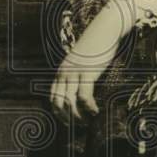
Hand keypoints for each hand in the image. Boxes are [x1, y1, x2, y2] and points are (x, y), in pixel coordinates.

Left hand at [50, 0, 126, 122]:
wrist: (104, 30)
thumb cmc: (95, 48)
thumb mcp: (80, 63)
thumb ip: (77, 76)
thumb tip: (80, 94)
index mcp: (61, 72)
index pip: (52, 98)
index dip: (58, 113)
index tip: (67, 122)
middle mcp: (64, 73)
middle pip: (59, 102)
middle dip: (67, 118)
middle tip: (77, 126)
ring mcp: (75, 73)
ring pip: (70, 102)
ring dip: (78, 116)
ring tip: (87, 121)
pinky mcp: (87, 73)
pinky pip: (85, 96)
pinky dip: (89, 107)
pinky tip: (95, 111)